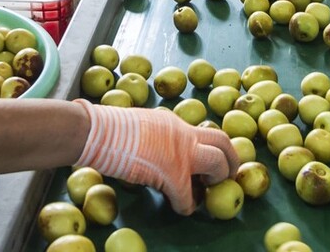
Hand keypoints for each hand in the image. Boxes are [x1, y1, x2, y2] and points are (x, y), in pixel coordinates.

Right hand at [74, 100, 238, 214]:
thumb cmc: (109, 129)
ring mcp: (181, 154)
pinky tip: (180, 207)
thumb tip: (158, 146)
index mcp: (175, 122)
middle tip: (225, 175)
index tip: (212, 159)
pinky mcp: (172, 175)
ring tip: (203, 192)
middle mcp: (184, 134)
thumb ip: (158, 134)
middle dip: (230, 160)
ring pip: (218, 166)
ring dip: (216, 181)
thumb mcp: (142, 123)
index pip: (206, 131)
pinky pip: (188, 198)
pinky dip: (186, 206)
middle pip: (223, 142)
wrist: (98, 132)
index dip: (214, 147)